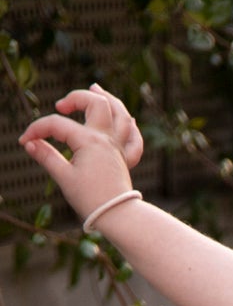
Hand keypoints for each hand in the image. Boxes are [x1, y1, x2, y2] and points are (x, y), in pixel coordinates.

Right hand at [19, 85, 142, 222]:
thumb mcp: (64, 178)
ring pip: (120, 114)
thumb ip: (46, 157)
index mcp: (89, 141)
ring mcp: (118, 148)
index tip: (25, 141)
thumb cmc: (91, 200)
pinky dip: (130, 127)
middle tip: (62, 105)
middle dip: (77, 97)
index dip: (37, 129)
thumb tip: (30, 143)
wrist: (119, 217)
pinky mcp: (125, 160)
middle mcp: (106, 139)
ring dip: (109, 99)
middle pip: (97, 103)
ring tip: (96, 88)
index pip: (57, 124)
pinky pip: (134, 139)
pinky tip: (127, 120)